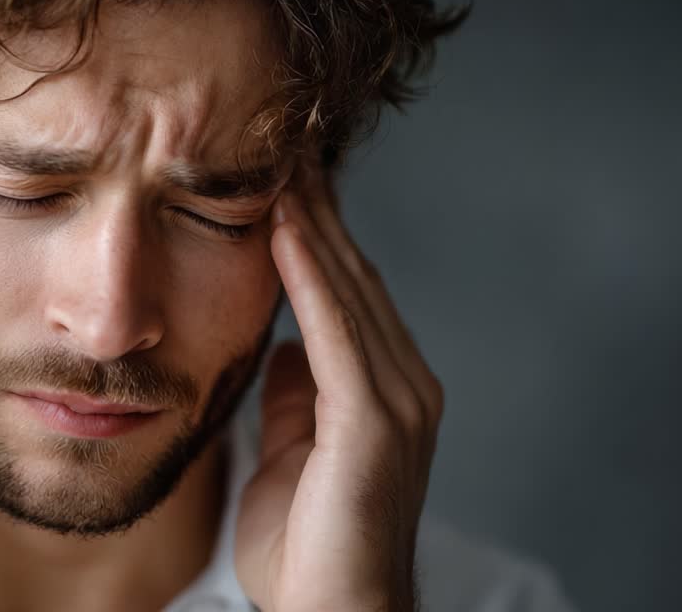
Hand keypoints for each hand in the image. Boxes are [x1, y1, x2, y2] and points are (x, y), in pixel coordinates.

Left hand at [234, 171, 443, 611]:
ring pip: (350, 293)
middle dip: (316, 208)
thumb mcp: (291, 449)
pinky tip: (285, 232)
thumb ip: (294, 394)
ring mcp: (397, 403)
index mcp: (381, 388)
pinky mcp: (375, 427)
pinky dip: (311, 280)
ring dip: (312, 225)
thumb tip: (282, 344)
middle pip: (352, 277)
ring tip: (281, 161)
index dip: (313, 230)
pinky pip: (337, 337)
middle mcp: (402, 384)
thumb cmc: (308, 542)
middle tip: (283, 138)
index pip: (345, 290)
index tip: (279, 171)